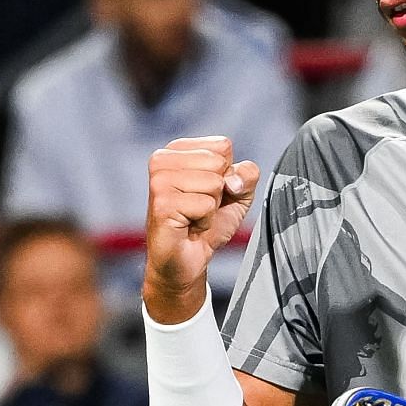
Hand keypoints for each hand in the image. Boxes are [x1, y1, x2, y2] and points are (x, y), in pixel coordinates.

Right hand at [144, 136, 259, 322]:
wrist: (188, 259)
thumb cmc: (208, 223)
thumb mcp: (238, 193)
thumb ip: (247, 174)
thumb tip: (233, 179)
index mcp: (177, 149)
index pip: (223, 145)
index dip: (227, 173)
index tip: (208, 191)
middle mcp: (161, 159)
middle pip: (219, 162)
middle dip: (220, 190)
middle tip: (200, 207)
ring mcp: (159, 181)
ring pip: (214, 183)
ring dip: (211, 207)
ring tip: (194, 216)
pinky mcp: (161, 204)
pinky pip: (205, 205)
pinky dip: (205, 221)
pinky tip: (189, 226)